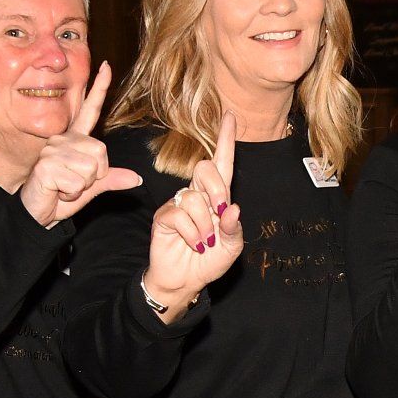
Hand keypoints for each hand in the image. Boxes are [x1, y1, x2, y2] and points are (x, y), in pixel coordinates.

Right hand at [18, 63, 139, 227]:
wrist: (35, 214)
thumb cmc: (60, 197)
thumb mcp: (90, 189)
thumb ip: (110, 180)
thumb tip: (136, 179)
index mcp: (74, 141)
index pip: (89, 111)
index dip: (98, 89)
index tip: (106, 66)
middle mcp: (62, 140)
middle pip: (101, 152)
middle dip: (95, 175)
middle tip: (74, 183)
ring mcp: (52, 151)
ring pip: (91, 168)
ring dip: (82, 186)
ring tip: (64, 187)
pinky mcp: (46, 166)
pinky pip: (78, 182)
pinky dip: (72, 194)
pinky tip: (57, 191)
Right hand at [144, 113, 244, 316]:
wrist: (187, 281)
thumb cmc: (210, 260)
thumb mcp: (232, 247)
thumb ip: (234, 228)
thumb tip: (232, 208)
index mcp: (217, 197)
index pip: (223, 164)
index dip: (226, 140)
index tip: (230, 116)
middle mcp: (197, 194)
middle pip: (205, 169)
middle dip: (216, 189)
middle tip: (220, 213)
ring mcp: (178, 203)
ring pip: (193, 198)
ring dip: (205, 225)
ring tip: (205, 243)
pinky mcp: (164, 216)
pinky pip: (180, 215)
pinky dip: (193, 234)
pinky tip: (195, 244)